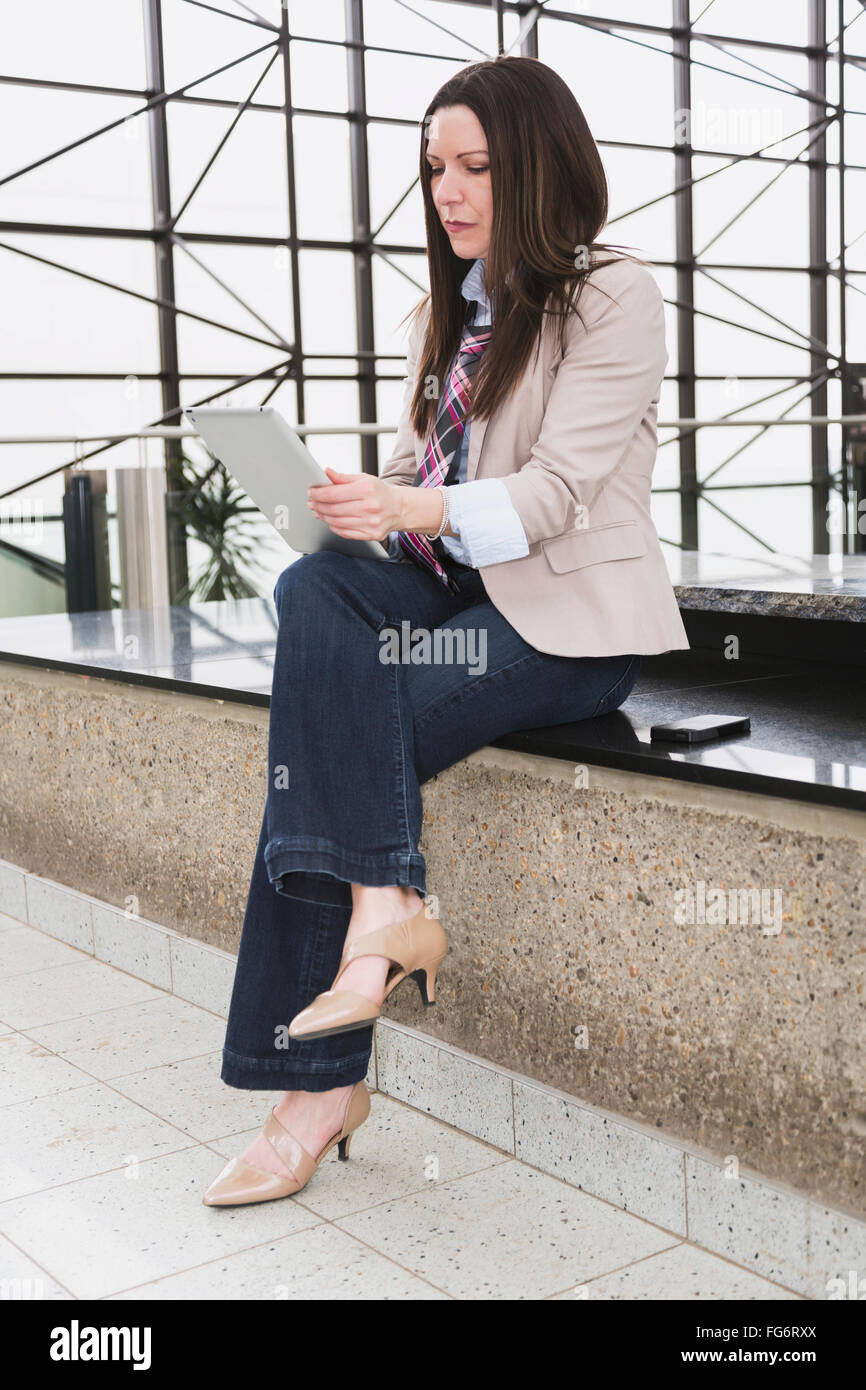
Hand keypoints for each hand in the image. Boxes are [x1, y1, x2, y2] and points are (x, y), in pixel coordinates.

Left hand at [307, 468, 445, 540]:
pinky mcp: (372, 535)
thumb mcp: (364, 479)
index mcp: (367, 489)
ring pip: (338, 522)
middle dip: (318, 506)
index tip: (310, 492)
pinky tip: (330, 521)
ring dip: (323, 517)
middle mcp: (371, 507)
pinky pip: (346, 533)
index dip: (318, 494)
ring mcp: (372, 523)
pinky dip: (334, 527)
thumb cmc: (379, 492)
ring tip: (317, 511)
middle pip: (334, 509)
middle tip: (311, 503)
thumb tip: (326, 472)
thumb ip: (343, 477)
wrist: (399, 508)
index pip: (334, 493)